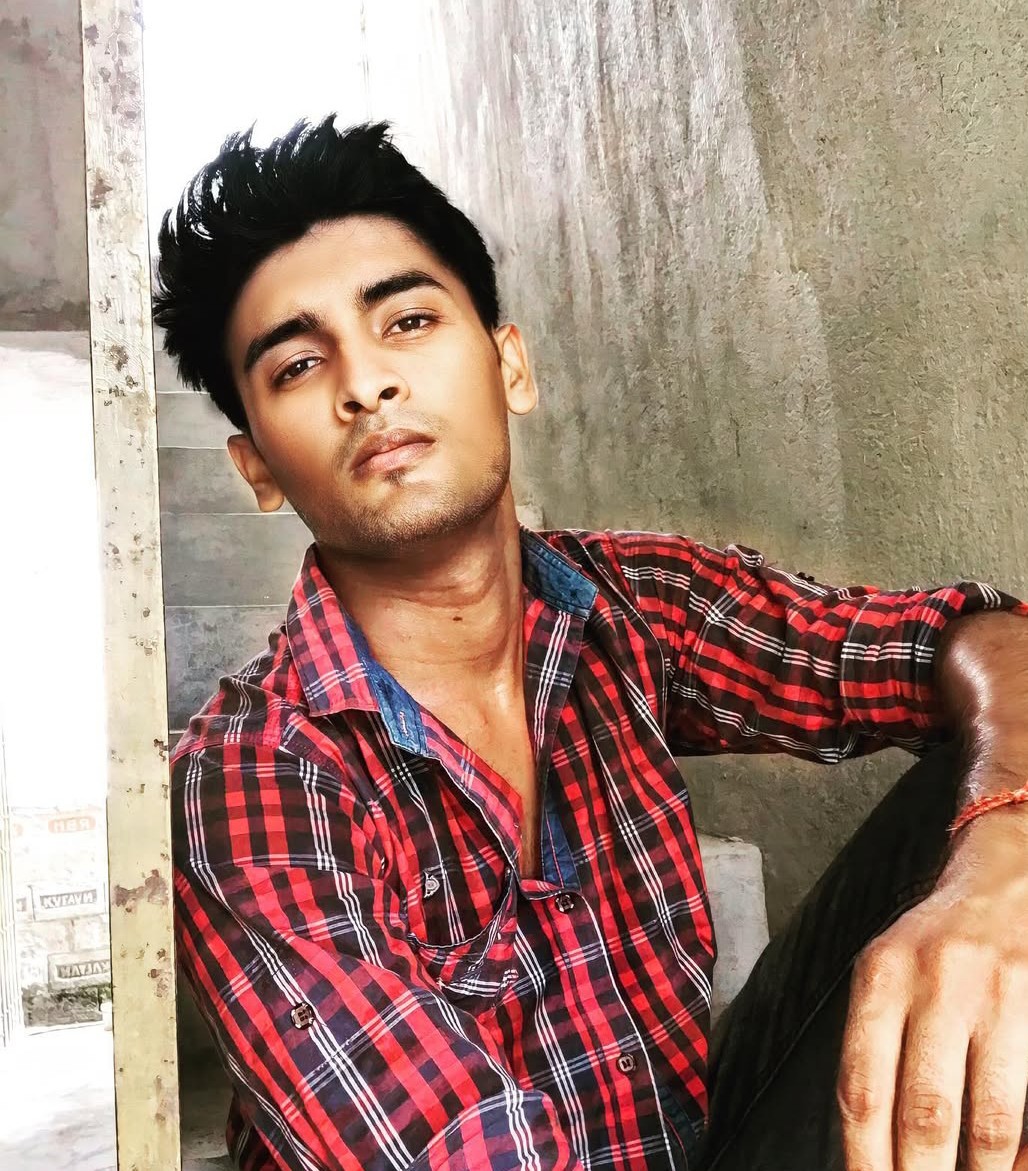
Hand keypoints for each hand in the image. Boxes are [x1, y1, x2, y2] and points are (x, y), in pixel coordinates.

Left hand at [837, 808, 1027, 1169]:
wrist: (1004, 878)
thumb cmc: (936, 940)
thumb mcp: (885, 969)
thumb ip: (872, 1041)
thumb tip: (867, 1136)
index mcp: (882, 977)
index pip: (863, 1088)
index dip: (864, 1157)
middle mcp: (937, 982)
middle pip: (925, 1112)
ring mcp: (997, 994)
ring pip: (991, 1120)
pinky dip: (1024, 1151)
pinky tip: (1014, 1167)